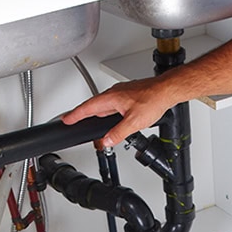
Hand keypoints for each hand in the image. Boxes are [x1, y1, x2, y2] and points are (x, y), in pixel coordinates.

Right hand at [61, 77, 175, 147]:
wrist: (166, 90)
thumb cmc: (152, 100)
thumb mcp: (133, 122)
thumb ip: (118, 133)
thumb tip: (106, 141)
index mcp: (111, 98)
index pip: (87, 108)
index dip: (74, 115)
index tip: (65, 120)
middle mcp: (114, 93)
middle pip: (93, 105)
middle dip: (81, 114)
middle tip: (72, 119)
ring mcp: (122, 93)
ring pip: (104, 104)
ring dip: (96, 113)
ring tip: (89, 120)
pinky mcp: (129, 94)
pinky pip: (113, 103)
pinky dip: (107, 111)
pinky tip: (112, 117)